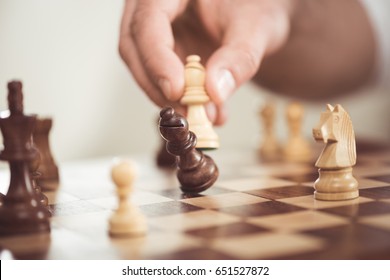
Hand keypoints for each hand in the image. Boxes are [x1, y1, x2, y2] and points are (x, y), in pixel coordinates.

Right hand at [119, 0, 293, 124]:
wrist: (256, 12)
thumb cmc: (257, 7)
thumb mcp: (257, 27)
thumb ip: (239, 57)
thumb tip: (214, 92)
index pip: (149, 19)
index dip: (157, 58)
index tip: (176, 91)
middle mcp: (154, 2)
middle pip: (134, 44)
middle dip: (158, 84)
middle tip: (187, 112)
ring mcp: (154, 26)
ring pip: (140, 64)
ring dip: (167, 96)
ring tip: (205, 115)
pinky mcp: (161, 47)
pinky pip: (157, 76)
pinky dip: (178, 98)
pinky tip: (209, 110)